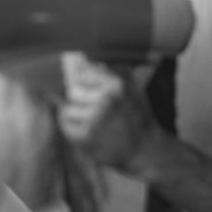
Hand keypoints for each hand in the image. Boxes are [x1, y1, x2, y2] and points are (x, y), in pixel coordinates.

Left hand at [58, 55, 160, 174]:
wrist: (145, 148)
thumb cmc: (137, 115)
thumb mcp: (133, 86)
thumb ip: (112, 72)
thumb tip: (86, 62)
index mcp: (116, 83)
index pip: (84, 73)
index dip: (84, 80)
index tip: (85, 85)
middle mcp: (104, 99)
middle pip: (72, 91)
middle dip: (78, 97)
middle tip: (87, 104)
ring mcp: (93, 119)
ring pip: (67, 109)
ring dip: (75, 112)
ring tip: (88, 118)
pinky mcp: (85, 137)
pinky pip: (66, 125)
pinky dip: (71, 126)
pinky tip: (83, 127)